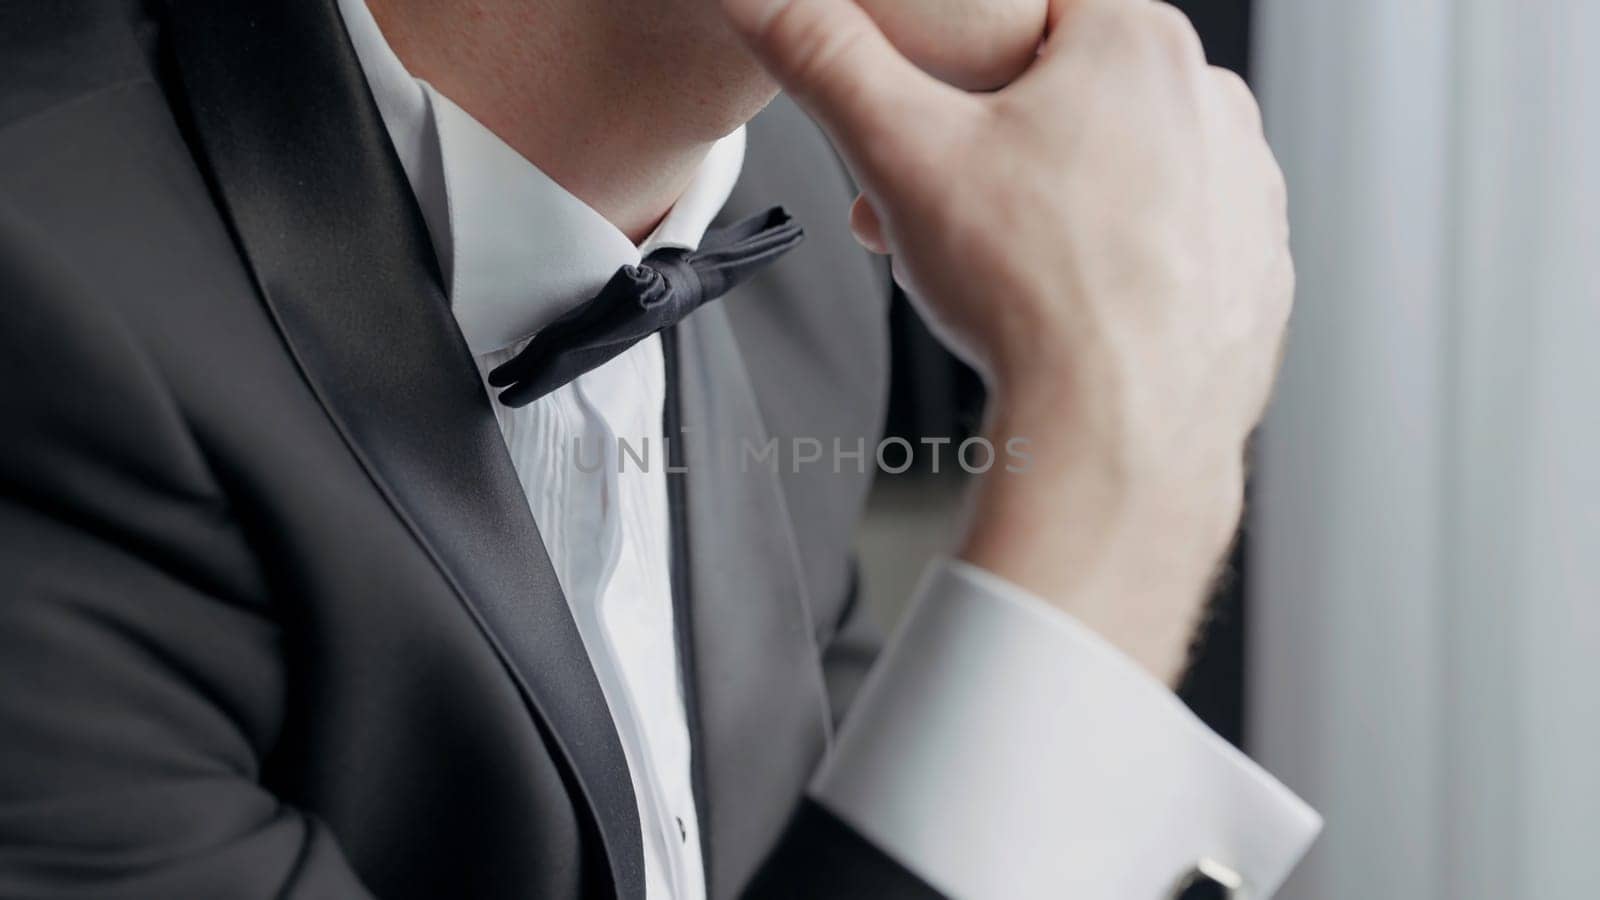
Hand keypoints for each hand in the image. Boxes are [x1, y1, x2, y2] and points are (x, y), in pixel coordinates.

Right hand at [721, 0, 1292, 681]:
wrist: (1123, 437)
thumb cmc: (1036, 296)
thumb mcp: (899, 153)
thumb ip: (826, 56)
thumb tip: (766, 0)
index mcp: (1138, 42)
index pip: (1022, 12)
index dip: (948, 71)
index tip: (921, 125)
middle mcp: (1212, 103)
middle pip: (1066, 99)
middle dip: (984, 152)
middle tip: (930, 213)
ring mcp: (1246, 191)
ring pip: (1116, 172)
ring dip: (1045, 207)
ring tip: (992, 271)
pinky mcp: (1256, 270)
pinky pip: (1166, 244)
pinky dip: (1113, 265)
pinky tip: (1067, 307)